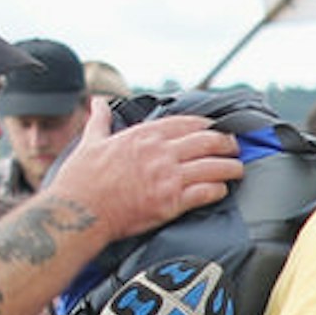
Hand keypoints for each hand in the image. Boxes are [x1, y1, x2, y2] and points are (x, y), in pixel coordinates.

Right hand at [42, 109, 244, 239]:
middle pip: (208, 141)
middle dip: (227, 143)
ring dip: (231, 167)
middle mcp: (160, 152)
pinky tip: (222, 190)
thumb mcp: (90, 142)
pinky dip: (219, 190)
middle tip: (234, 147)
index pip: (187, 123)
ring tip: (237, 169)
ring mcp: (168, 177)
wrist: (79, 212)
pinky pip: (207, 192)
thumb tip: (98, 102)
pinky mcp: (172, 202)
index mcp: (143, 136)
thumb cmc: (81, 180)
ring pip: (214, 166)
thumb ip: (100, 120)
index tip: (215, 128)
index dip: (207, 125)